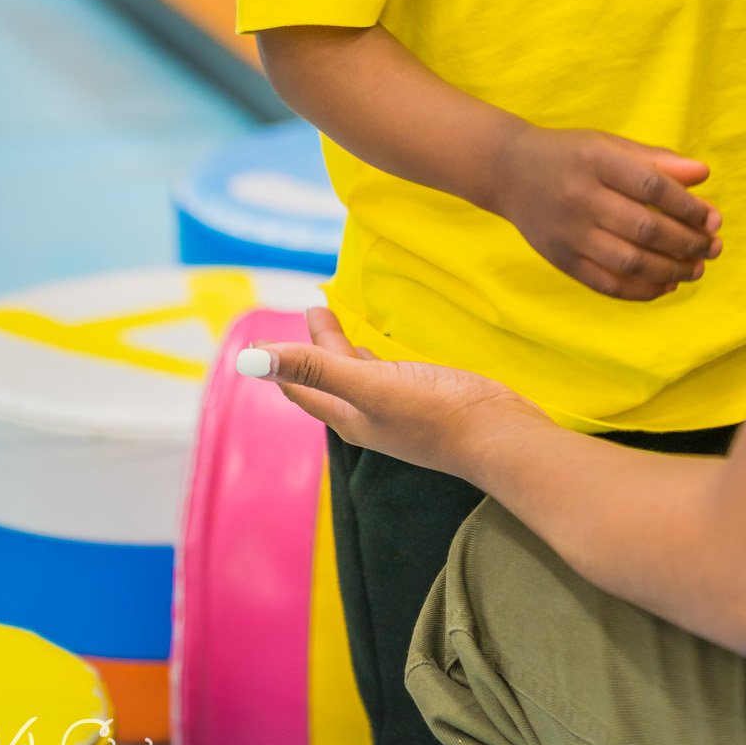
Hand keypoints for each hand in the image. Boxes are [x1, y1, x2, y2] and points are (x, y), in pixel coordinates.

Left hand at [242, 306, 538, 476]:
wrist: (498, 435)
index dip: (281, 362)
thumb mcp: (370, 384)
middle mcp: (367, 416)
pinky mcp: (425, 401)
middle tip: (313, 310)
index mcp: (347, 416)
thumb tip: (248, 360)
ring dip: (341, 352)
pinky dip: (372, 357)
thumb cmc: (433, 412)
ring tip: (335, 326)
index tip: (266, 335)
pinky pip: (386, 375)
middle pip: (329, 379)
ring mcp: (397, 411)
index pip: (301, 388)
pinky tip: (381, 350)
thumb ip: (316, 367)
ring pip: (357, 377)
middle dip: (313, 348)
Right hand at [493, 123, 722, 300]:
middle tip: (713, 247)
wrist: (509, 172)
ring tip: (696, 268)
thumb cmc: (571, 154)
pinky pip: (607, 284)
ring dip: (671, 270)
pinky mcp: (561, 260)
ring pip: (629, 262)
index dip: (688, 207)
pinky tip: (665, 285)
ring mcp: (568, 233)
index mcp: (596, 160)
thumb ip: (655, 160)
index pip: (652, 187)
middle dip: (687, 242)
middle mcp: (580, 197)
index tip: (714, 218)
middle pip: (645, 228)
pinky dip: (641, 290)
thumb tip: (703, 175)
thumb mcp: (609, 144)